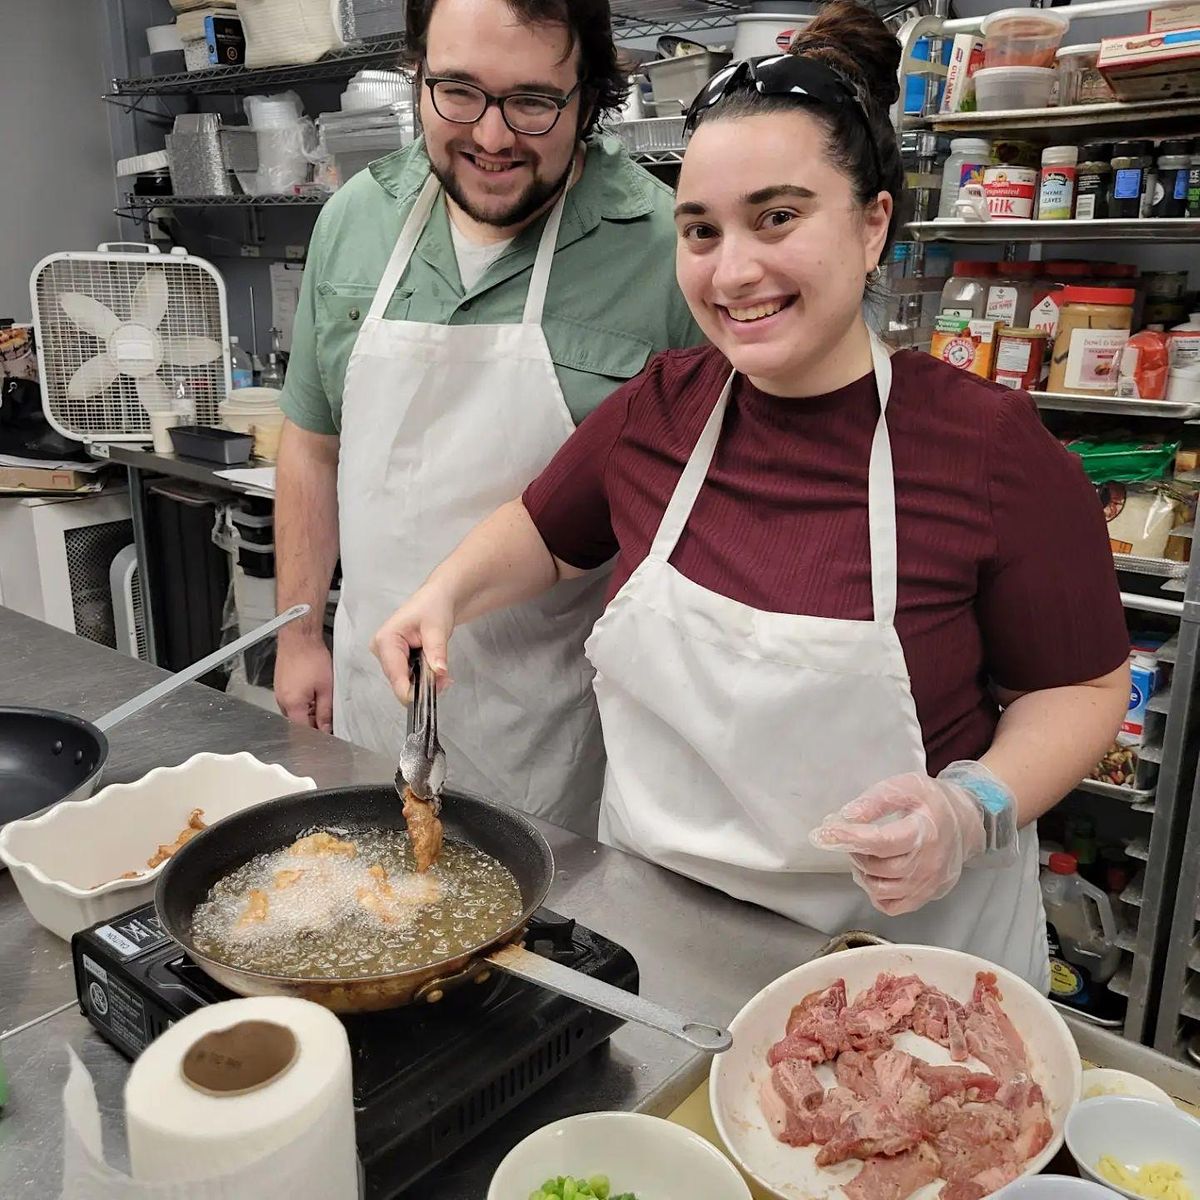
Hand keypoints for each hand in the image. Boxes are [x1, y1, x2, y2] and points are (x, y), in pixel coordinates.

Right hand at [274, 635, 333, 732]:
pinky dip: (301, 702)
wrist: (299, 638)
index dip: (316, 734)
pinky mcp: (280, 686)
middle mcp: (282, 701)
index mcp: (293, 704)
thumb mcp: (326, 688)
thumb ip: (325, 711)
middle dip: (312, 722)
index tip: (327, 732)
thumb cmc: (312, 658)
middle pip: (297, 722)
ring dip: (307, 711)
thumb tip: (326, 728)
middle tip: (327, 715)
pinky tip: (312, 691)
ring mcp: (279, 693)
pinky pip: (290, 701)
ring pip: (294, 712)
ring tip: (320, 698)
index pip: (303, 730)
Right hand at [371, 583, 454, 704]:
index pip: (395, 675)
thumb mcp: (437, 628)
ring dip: (426, 682)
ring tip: (443, 672)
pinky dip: (425, 678)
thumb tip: (439, 671)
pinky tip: (436, 670)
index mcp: (385, 640)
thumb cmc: (433, 606)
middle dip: (423, 685)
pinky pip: (409, 677)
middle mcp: (381, 650)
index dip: (410, 691)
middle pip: (400, 681)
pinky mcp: (396, 661)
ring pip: (406, 682)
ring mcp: (388, 656)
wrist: (437, 599)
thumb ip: (436, 651)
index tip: (428, 698)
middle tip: (445, 679)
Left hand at [809, 772, 988, 915]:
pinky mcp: (925, 896)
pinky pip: (891, 906)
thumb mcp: (906, 787)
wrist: (966, 823)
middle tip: (853, 837)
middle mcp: (928, 863)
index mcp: (924, 832)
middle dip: (855, 851)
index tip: (825, 833)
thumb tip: (847, 816)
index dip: (849, 838)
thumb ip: (875, 800)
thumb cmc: (933, 802)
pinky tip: (875, 873)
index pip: (880, 841)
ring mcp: (927, 884)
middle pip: (878, 868)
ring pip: (880, 890)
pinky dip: (875, 892)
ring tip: (865, 852)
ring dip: (863, 871)